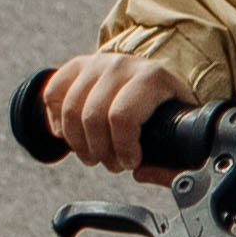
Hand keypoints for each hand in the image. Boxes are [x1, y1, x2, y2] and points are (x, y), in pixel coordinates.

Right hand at [40, 49, 191, 183]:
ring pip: (70, 109)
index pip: (123, 117)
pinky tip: (71, 134)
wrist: (157, 78)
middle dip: (99, 151)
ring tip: (92, 154)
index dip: (122, 148)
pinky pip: (52, 94)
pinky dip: (57, 121)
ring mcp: (97, 63)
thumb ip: (173, 162)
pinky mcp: (77, 65)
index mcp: (152, 77)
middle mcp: (122, 65)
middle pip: (92, 117)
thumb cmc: (169, 109)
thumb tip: (141, 173)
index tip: (130, 162)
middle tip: (110, 163)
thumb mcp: (183, 130)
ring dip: (77, 142)